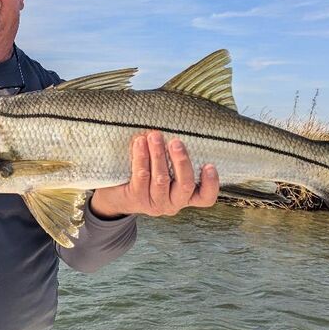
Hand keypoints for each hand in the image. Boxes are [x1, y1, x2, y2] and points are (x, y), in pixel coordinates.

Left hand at [89, 131, 218, 218]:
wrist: (117, 193)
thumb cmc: (148, 174)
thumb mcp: (167, 169)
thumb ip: (176, 157)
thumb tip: (179, 126)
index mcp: (186, 196)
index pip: (206, 198)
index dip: (211, 184)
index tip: (209, 165)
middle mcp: (173, 203)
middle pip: (185, 185)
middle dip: (181, 162)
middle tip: (176, 142)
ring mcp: (155, 203)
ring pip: (161, 179)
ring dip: (158, 156)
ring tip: (155, 136)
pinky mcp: (137, 199)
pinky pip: (141, 176)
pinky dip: (141, 157)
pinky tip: (140, 143)